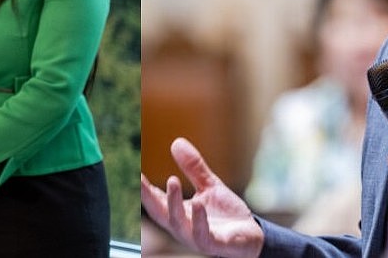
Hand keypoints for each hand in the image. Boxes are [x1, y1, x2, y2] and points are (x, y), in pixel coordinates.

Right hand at [140, 137, 263, 257]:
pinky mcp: (214, 244)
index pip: (157, 200)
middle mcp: (183, 227)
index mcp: (179, 213)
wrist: (250, 237)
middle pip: (160, 212)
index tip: (137, 173)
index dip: (145, 189)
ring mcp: (196, 237)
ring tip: (172, 180)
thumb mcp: (209, 186)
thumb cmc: (226, 215)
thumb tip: (176, 142)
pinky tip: (198, 204)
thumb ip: (193, 168)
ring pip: (178, 223)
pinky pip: (203, 235)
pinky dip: (198, 220)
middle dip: (149, 196)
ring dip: (173, 202)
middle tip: (140, 178)